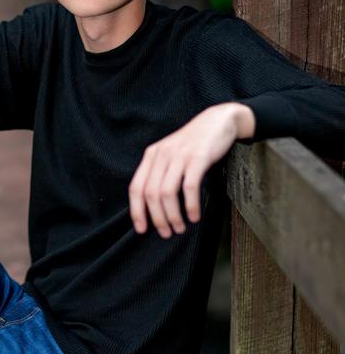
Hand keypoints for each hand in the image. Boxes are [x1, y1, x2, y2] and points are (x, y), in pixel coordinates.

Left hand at [128, 103, 253, 237]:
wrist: (218, 120)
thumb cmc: (194, 143)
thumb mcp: (171, 154)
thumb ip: (160, 173)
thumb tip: (154, 207)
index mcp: (151, 155)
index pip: (136, 187)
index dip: (136, 211)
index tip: (141, 229)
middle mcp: (162, 155)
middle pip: (151, 194)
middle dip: (157, 218)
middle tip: (167, 233)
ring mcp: (179, 155)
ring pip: (167, 193)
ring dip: (172, 216)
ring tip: (180, 227)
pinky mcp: (198, 157)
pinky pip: (189, 186)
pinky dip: (190, 205)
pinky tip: (194, 216)